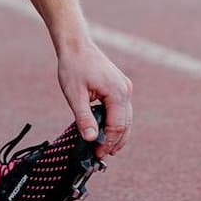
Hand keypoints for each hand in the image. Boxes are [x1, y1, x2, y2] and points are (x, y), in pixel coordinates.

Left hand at [56, 38, 132, 157]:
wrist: (76, 45)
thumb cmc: (73, 67)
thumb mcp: (74, 95)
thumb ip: (84, 118)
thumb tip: (91, 139)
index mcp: (117, 93)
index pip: (117, 126)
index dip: (108, 142)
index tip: (97, 153)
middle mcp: (125, 90)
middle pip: (126, 124)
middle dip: (115, 141)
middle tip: (102, 155)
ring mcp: (125, 87)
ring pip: (127, 118)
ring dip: (118, 134)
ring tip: (107, 148)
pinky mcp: (121, 86)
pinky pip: (123, 110)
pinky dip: (117, 122)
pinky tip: (107, 131)